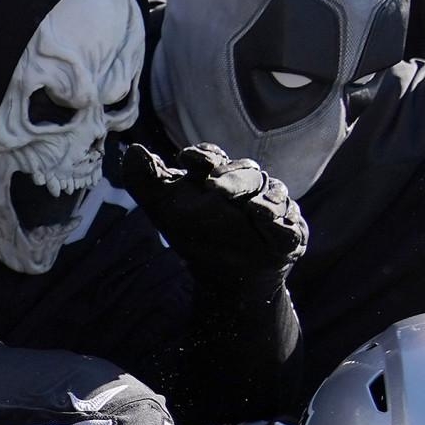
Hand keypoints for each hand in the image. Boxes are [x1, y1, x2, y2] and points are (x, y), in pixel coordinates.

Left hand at [119, 143, 307, 275]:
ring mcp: (273, 206)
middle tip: (214, 187)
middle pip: (245, 172)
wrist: (223, 275)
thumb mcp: (164, 208)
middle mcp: (249, 185)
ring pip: (274, 195)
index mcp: (218, 174)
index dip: (203, 157)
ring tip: (254, 210)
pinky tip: (271, 226)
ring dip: (264, 201)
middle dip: (232, 178)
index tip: (189, 160)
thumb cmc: (194, 234)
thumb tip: (133, 149)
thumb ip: (145, 180)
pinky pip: (291, 227)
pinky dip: (282, 226)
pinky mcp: (290, 231)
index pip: (212, 157)